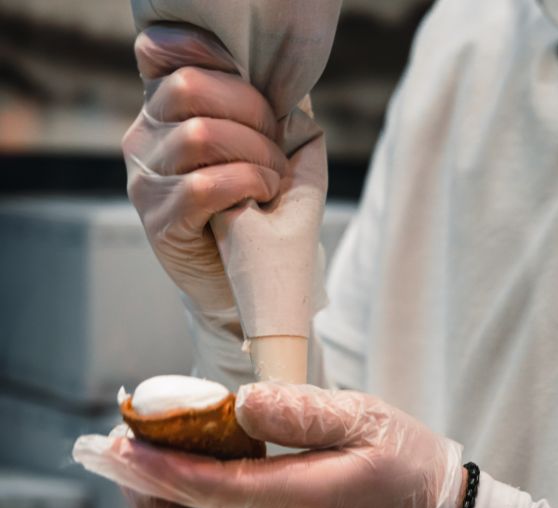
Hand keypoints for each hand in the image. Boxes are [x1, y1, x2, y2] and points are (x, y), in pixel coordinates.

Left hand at [73, 384, 463, 507]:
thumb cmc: (406, 472)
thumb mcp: (365, 421)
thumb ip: (300, 411)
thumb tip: (241, 403)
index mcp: (297, 503)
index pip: (200, 487)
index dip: (150, 463)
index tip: (118, 439)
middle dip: (140, 492)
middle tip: (129, 453)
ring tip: (154, 477)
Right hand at [122, 25, 287, 328]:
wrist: (237, 282)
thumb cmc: (254, 214)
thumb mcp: (264, 156)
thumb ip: (269, 118)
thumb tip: (295, 86)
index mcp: (164, 115)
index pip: (166, 57)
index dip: (213, 59)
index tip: (257, 90)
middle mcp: (144, 140)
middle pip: (190, 88)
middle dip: (251, 110)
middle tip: (277, 145)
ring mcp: (145, 181)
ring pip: (200, 135)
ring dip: (256, 154)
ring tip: (274, 179)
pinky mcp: (158, 221)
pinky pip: (203, 184)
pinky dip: (246, 183)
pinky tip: (263, 196)